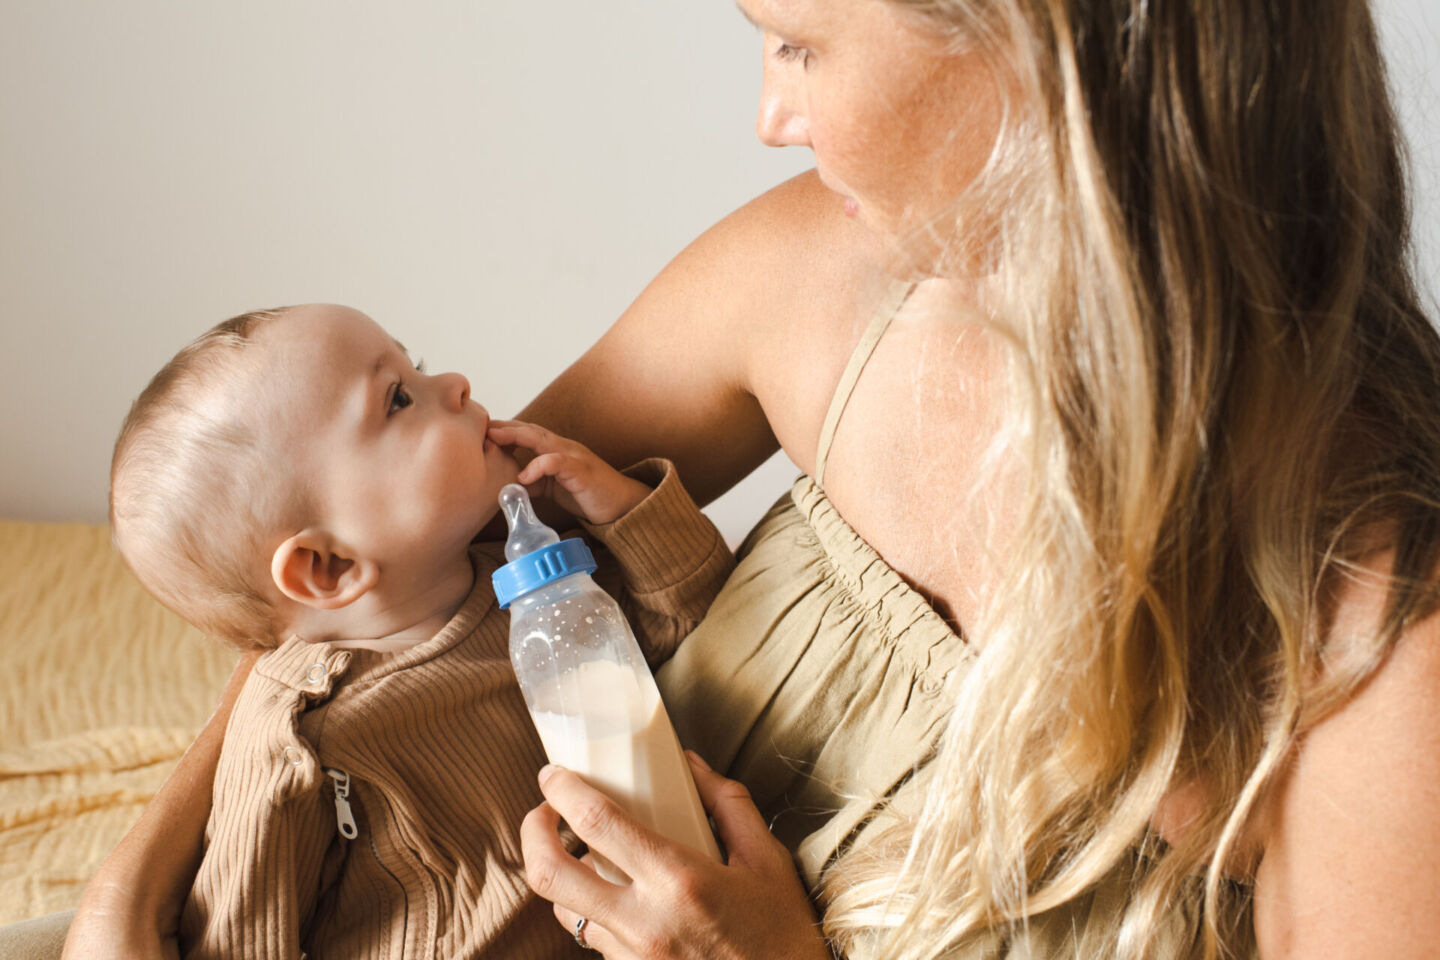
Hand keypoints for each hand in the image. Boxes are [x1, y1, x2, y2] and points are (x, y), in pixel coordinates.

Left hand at [488, 420, 650, 524]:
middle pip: (530, 430)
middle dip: (504, 427)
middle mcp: (564, 448)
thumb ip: (534, 483)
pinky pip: (557, 463)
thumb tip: (508, 486)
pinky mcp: (581, 471)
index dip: (504, 431)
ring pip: (541, 440)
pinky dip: (538, 466)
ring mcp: (574, 457)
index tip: (481, 433)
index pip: (527, 434)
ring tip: (494, 440)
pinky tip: (523, 476)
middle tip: (480, 427)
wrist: (623, 506)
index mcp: (557, 450)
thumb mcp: (554, 489)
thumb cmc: (589, 495)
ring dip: (516, 437)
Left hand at [520, 751, 832, 959]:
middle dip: (533, 833)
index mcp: (679, 881)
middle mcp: (644, 923)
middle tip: (544, 810)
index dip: (563, 790)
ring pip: (563, 910)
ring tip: (577, 851)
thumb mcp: (767, 859)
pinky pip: (592, 938)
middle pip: (551, 874)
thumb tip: (690, 764)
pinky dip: (590, 909)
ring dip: (560, 874)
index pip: (597, 824)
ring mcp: (631, 958)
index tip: (554, 773)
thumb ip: (728, 804)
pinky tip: (611, 894)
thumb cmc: (781, 933)